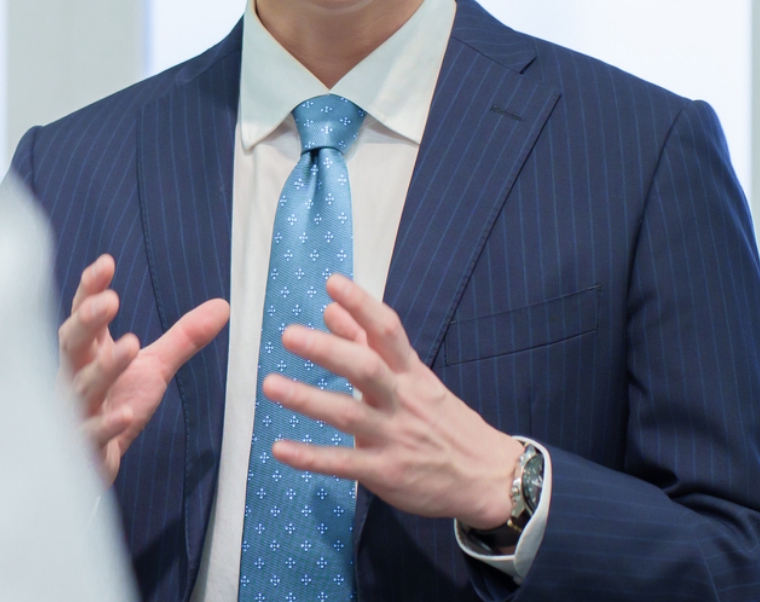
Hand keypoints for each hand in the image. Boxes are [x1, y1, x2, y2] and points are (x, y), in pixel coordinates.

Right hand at [59, 254, 228, 484]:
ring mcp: (76, 410)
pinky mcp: (84, 445)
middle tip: (111, 302)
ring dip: (104, 367)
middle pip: (72, 343)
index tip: (106, 264)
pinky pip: (91, 433)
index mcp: (88, 352)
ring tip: (129, 346)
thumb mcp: (154, 368)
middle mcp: (75, 376)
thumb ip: (183, 338)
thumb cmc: (116, 403)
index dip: (91, 289)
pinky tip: (124, 413)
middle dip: (88, 321)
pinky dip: (106, 423)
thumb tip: (223, 305)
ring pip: (84, 386)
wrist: (95, 461)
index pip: (84, 314)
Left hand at [261, 273, 521, 529]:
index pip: (388, 332)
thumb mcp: (414, 378)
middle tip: (289, 335)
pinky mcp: (386, 472)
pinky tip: (280, 448)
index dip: (362, 305)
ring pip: (349, 415)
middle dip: (328, 351)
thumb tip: (330, 308)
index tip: (333, 282)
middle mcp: (402, 400)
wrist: (489, 477)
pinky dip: (311, 457)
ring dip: (308, 399)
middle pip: (366, 369)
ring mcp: (394, 437)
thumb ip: (369, 344)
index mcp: (411, 374)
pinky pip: (344, 464)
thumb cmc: (443, 421)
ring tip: (271, 385)